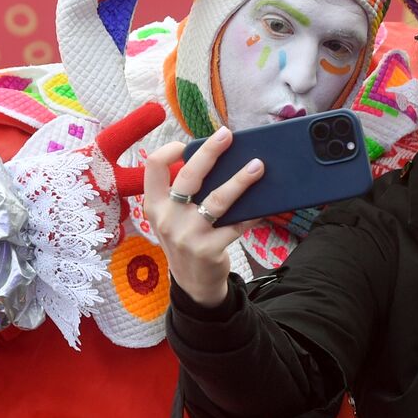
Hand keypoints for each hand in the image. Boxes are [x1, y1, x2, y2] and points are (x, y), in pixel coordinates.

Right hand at [143, 127, 265, 307]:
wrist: (192, 283)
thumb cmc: (186, 238)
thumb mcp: (172, 217)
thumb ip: (183, 193)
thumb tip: (217, 159)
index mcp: (154, 204)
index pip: (152, 167)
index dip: (168, 150)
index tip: (186, 143)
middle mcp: (167, 218)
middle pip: (189, 177)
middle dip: (210, 152)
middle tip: (227, 135)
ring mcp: (187, 235)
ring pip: (217, 200)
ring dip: (240, 181)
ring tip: (258, 166)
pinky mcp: (208, 249)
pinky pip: (236, 225)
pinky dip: (252, 213)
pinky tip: (265, 205)